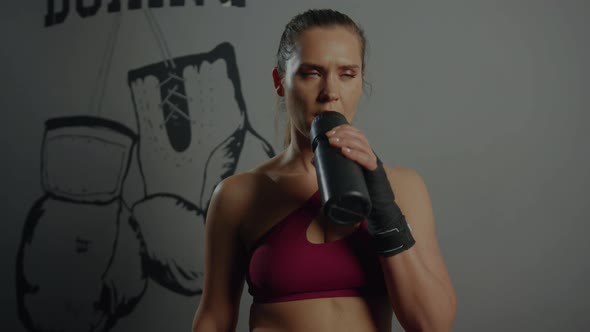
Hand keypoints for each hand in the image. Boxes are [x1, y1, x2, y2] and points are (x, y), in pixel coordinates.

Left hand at [326, 125, 414, 256]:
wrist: (376, 209)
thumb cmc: (360, 192)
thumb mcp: (344, 175)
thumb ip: (332, 167)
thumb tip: (313, 160)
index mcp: (364, 153)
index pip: (357, 134)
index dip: (344, 129)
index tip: (330, 131)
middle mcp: (370, 155)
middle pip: (359, 137)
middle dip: (343, 134)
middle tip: (329, 137)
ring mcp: (374, 163)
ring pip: (363, 146)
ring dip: (347, 141)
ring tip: (334, 142)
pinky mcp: (375, 173)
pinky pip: (367, 160)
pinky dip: (356, 155)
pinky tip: (345, 152)